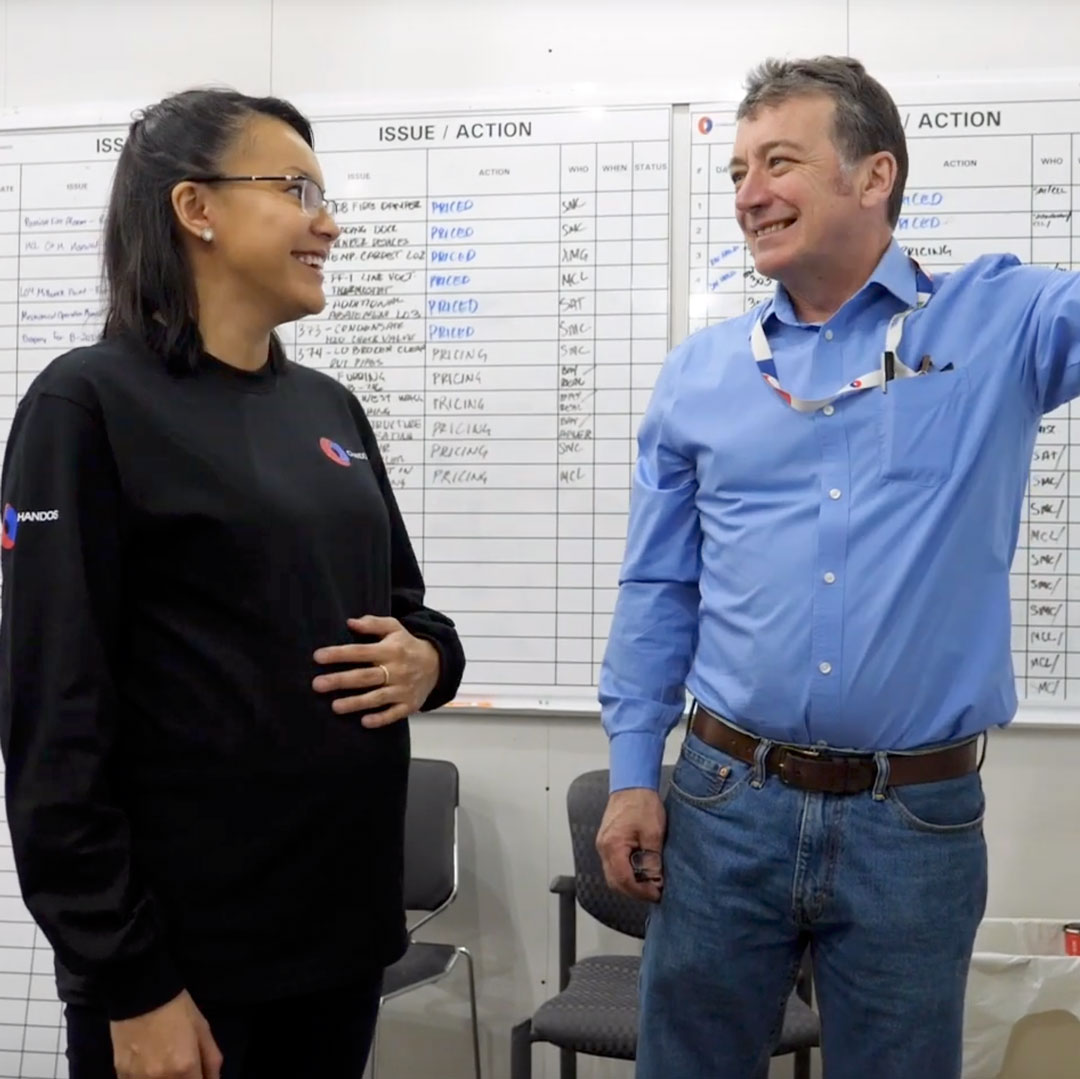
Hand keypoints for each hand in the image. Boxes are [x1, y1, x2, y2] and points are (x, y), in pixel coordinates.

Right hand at [110, 990, 220, 1078]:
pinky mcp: (120, 1075)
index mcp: (184, 1066)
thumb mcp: (202, 1028)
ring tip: (166, 1064)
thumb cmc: (177, 1008)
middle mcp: (160, 1078)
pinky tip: (148, 1068)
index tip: (198, 1074)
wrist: (140, 993)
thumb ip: (211, 1060)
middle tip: (183, 1068)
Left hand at [312, 615, 440, 726]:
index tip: (318, 657)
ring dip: (356, 702)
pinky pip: (394, 714)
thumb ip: (373, 623)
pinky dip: (381, 719)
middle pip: (365, 676)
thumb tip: (350, 622)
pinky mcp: (409, 705)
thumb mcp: (394, 628)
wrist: (437, 664)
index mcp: (390, 650)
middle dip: (340, 680)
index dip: (339, 654)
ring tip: (334, 706)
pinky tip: (364, 722)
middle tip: (317, 684)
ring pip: (377, 697)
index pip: (361, 651)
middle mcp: (397, 670)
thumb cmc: (406, 645)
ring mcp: (403, 689)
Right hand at [595, 788, 666, 902]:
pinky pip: (614, 865)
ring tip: (649, 884)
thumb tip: (655, 881)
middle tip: (654, 893)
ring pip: (613, 875)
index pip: (623, 880)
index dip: (640, 892)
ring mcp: (603, 845)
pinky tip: (640, 871)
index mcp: (613, 846)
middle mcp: (603, 848)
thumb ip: (652, 860)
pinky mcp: (608, 842)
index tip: (656, 894)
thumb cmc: (642, 804)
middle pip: (615, 882)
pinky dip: (626, 873)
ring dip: (630, 883)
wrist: (632, 785)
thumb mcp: (653, 833)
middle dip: (634, 892)